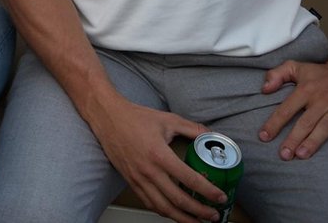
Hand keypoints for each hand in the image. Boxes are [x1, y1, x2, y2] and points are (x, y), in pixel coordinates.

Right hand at [88, 99, 222, 222]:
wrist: (106, 116)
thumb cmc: (134, 117)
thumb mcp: (167, 119)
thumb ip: (192, 128)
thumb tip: (211, 135)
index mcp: (159, 154)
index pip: (190, 179)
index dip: (208, 191)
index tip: (220, 197)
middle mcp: (148, 170)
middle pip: (178, 200)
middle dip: (199, 211)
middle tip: (213, 215)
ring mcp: (138, 178)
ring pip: (163, 207)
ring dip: (182, 218)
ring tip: (197, 221)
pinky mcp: (130, 180)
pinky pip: (148, 202)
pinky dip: (164, 211)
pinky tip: (174, 213)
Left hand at [259, 54, 327, 159]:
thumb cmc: (316, 73)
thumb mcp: (294, 67)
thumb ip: (276, 75)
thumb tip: (264, 89)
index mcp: (306, 90)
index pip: (286, 109)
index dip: (274, 123)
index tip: (263, 136)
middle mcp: (321, 100)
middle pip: (306, 122)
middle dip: (294, 139)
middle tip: (284, 155)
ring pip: (324, 128)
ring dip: (313, 143)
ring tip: (301, 155)